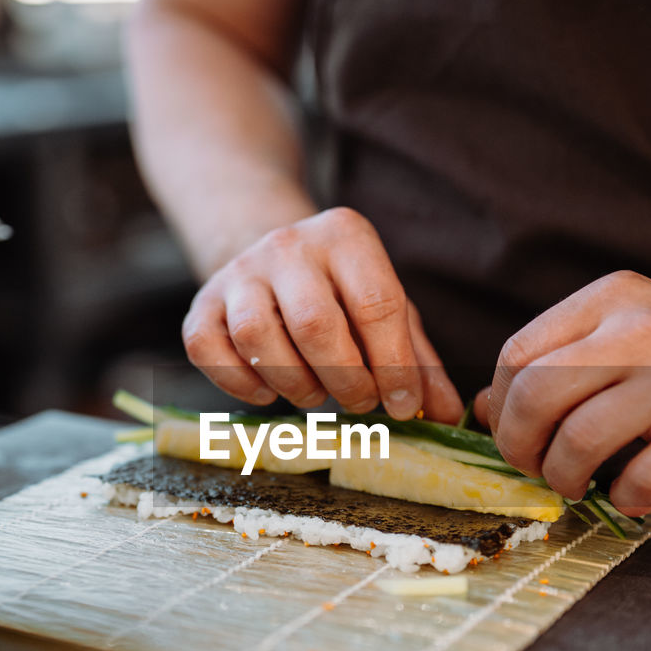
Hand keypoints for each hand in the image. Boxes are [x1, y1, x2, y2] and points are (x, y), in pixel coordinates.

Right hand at [182, 207, 462, 420]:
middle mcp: (288, 245)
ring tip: (317, 394)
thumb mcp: (388, 311)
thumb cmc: (342, 293)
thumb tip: (449, 414)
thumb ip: (418, 361)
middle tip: (361, 404)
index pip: (376, 304)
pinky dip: (241, 384)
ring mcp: (239, 272)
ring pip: (257, 337)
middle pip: (315, 324)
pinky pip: (208, 350)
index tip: (403, 405)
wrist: (270, 256)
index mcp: (345, 236)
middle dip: (345, 380)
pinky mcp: (201, 303)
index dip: (394, 365)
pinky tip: (270, 392)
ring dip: (295, 384)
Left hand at [475, 271, 650, 513]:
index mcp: (610, 298)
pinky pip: (641, 480)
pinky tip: (628, 493)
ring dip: (562, 477)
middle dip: (518, 446)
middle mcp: (641, 331)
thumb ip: (555, 358)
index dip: (499, 404)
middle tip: (531, 465)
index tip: (513, 429)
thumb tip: (482, 409)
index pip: (518, 353)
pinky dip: (623, 498)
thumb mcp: (623, 328)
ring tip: (573, 482)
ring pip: (580, 441)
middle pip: (537, 395)